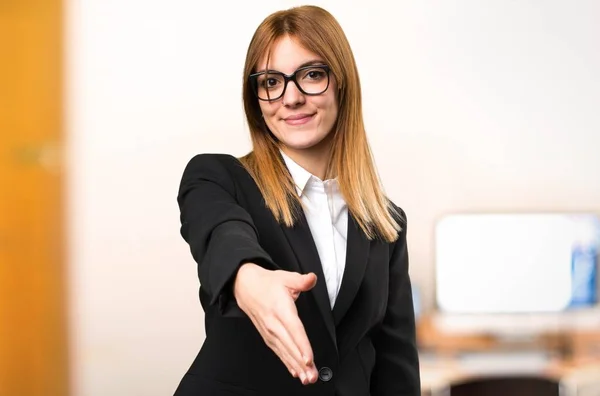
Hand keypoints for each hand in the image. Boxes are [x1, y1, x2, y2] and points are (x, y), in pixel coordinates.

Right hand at [233, 263, 318, 384]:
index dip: (301, 345)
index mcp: (280, 308)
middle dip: (301, 363)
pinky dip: (287, 362)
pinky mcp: (267, 335)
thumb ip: (301, 280)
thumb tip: (312, 278)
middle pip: (289, 345)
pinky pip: (278, 351)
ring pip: (284, 352)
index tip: (308, 359)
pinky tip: (295, 372)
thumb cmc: (267, 283)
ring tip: (306, 379)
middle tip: (311, 376)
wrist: (245, 286)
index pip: (294, 329)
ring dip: (295, 366)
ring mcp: (269, 331)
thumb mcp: (285, 277)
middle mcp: (274, 323)